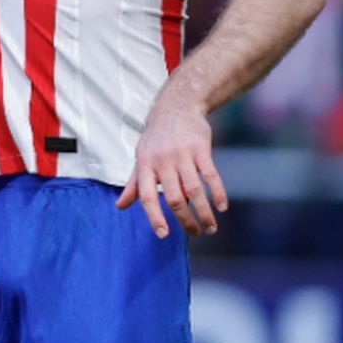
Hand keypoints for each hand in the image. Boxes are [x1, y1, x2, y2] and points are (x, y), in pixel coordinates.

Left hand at [116, 95, 227, 237]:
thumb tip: (120, 206)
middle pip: (175, 198)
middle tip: (196, 234)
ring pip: (195, 191)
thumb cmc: (156, 139)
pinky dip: (218, 193)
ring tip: (211, 227)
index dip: (154, 217)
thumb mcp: (140, 158)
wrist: (176, 107)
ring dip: (205, 213)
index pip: (147, 196)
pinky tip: (222, 207)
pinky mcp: (201, 148)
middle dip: (186, 221)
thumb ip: (133, 184)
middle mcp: (162, 161)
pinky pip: (211, 175)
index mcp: (145, 165)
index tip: (163, 235)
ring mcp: (182, 154)